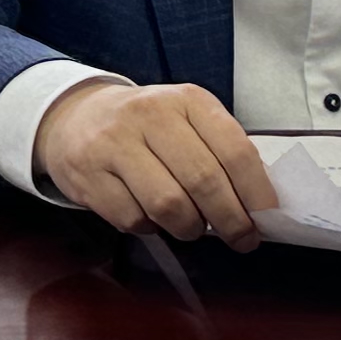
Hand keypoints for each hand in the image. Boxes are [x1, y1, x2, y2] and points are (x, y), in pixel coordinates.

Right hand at [32, 80, 279, 246]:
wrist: (74, 116)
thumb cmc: (147, 126)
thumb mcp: (187, 121)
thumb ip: (221, 152)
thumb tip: (259, 207)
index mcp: (186, 100)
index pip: (234, 150)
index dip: (256, 191)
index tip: (266, 218)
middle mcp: (149, 114)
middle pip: (204, 181)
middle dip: (231, 221)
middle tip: (242, 239)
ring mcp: (113, 143)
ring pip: (169, 205)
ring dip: (189, 228)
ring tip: (192, 226)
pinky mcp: (88, 173)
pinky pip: (133, 218)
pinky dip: (150, 228)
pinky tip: (150, 215)